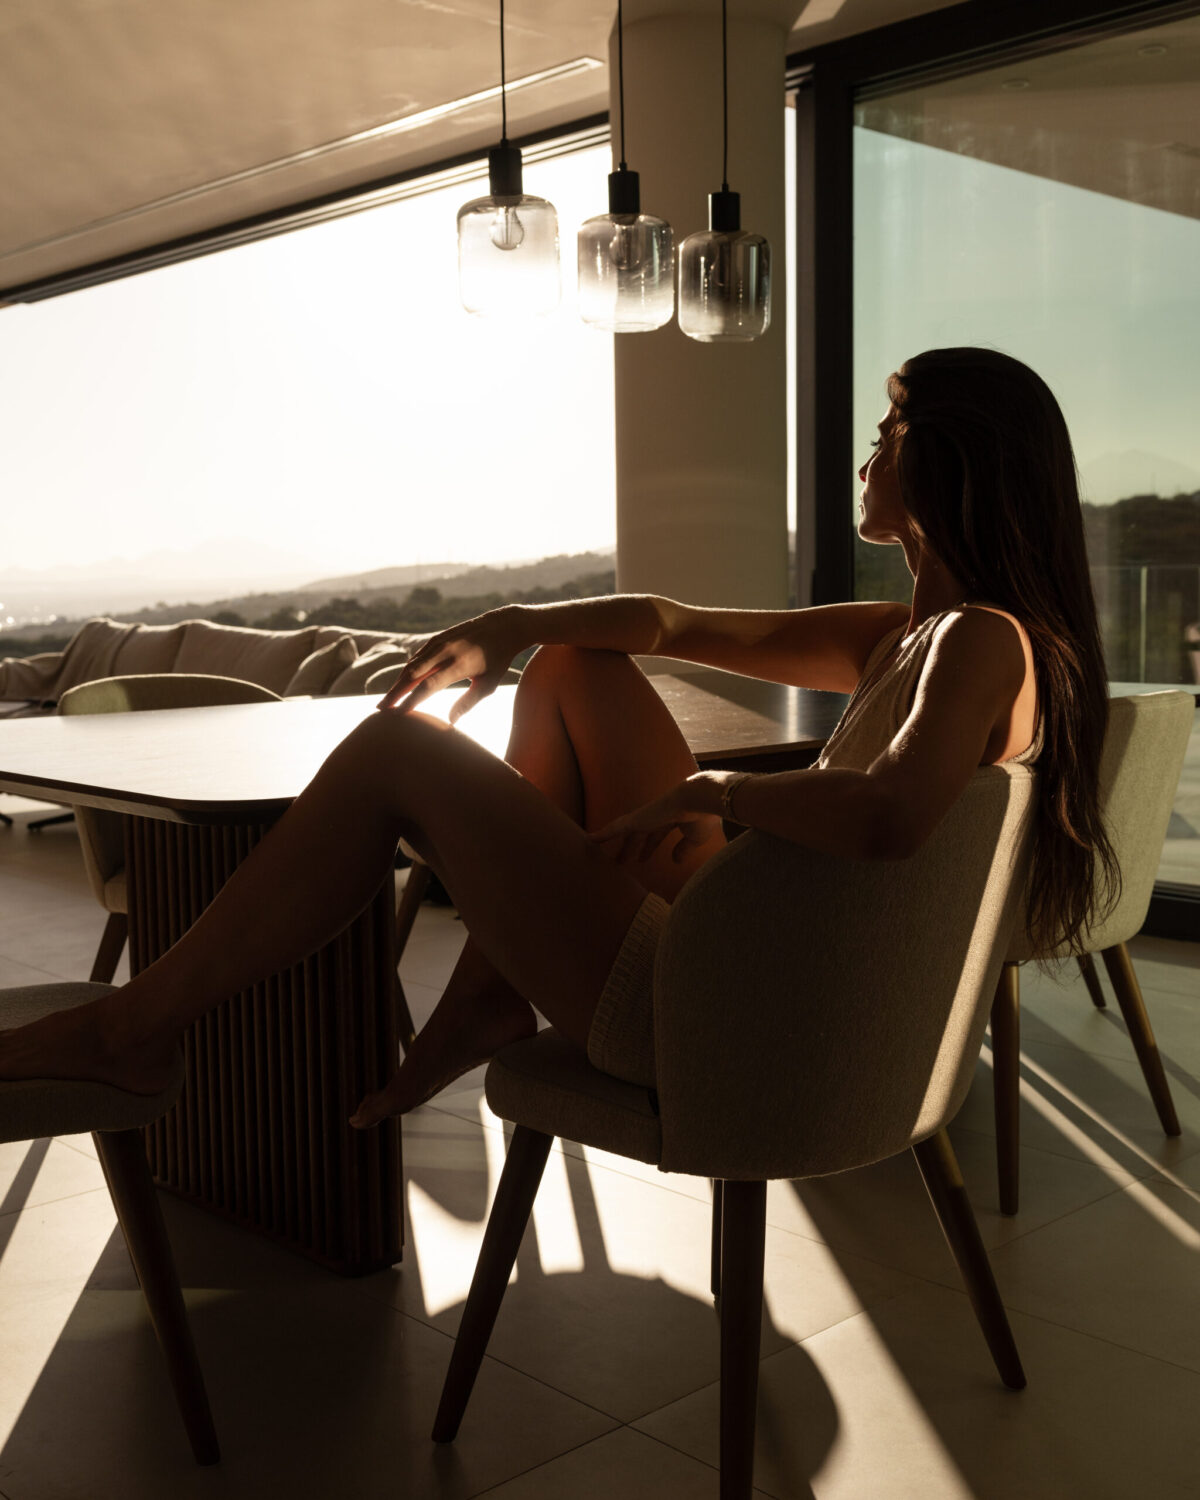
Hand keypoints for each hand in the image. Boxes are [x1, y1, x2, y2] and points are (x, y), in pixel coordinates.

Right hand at [377, 606, 526, 720]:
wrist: (502, 627)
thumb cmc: (497, 660)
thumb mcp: (489, 684)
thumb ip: (468, 702)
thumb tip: (450, 721)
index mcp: (459, 665)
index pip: (428, 686)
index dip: (411, 700)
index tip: (399, 714)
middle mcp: (446, 652)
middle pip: (412, 675)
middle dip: (395, 693)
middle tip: (381, 710)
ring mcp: (440, 643)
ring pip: (411, 665)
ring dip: (397, 683)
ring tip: (387, 700)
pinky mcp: (437, 638)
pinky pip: (417, 656)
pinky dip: (407, 671)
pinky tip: (400, 684)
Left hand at [590, 777, 723, 864]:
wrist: (699, 800)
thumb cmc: (702, 817)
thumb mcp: (693, 839)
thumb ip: (683, 849)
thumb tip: (675, 861)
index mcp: (673, 819)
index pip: (657, 835)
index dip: (649, 847)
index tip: (643, 858)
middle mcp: (657, 816)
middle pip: (639, 834)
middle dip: (631, 848)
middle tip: (622, 861)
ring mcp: (645, 816)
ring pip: (626, 833)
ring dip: (619, 847)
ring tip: (608, 859)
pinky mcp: (636, 819)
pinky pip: (614, 828)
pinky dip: (602, 834)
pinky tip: (590, 840)